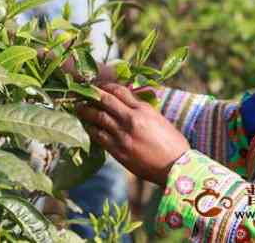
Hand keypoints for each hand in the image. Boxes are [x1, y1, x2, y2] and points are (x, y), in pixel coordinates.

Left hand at [76, 83, 190, 185]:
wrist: (176, 167)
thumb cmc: (172, 144)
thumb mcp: (159, 120)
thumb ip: (142, 111)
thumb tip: (127, 103)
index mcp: (143, 109)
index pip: (119, 91)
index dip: (105, 86)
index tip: (98, 86)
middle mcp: (131, 119)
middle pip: (105, 100)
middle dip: (91, 95)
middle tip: (81, 92)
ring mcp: (123, 135)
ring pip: (98, 117)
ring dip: (86, 111)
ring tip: (78, 108)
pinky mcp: (118, 151)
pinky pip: (99, 136)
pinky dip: (91, 129)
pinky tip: (87, 126)